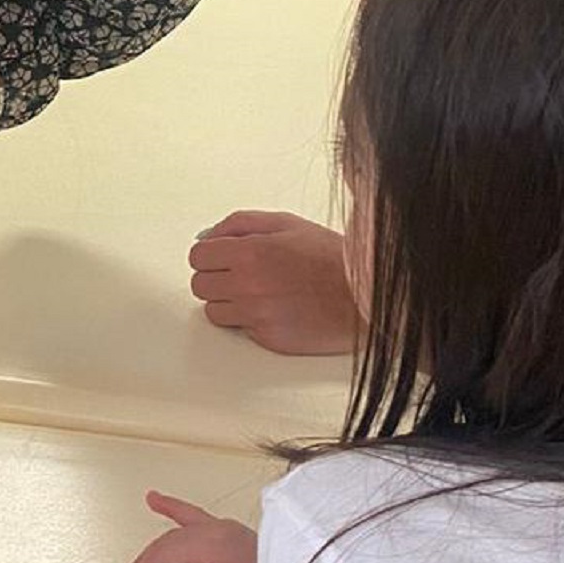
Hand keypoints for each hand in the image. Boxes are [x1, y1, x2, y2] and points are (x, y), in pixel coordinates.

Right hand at [119, 492, 259, 562]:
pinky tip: (156, 500)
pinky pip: (197, 518)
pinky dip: (174, 509)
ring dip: (155, 552)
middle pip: (167, 544)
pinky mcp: (236, 536)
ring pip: (178, 534)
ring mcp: (229, 530)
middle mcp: (221, 530)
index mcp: (216, 543)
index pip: (162, 556)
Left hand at [188, 211, 358, 355]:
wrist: (366, 294)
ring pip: (214, 311)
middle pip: (200, 285)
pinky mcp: (269, 339)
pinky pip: (241, 329)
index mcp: (249, 252)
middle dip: (215, 277)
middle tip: (237, 273)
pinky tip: (274, 307)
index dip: (209, 255)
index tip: (219, 256)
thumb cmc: (331, 257)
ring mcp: (257, 316)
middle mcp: (247, 286)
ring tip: (257, 291)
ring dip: (228, 301)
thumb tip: (206, 236)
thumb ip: (239, 224)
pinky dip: (250, 320)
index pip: (197, 257)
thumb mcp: (285, 223)